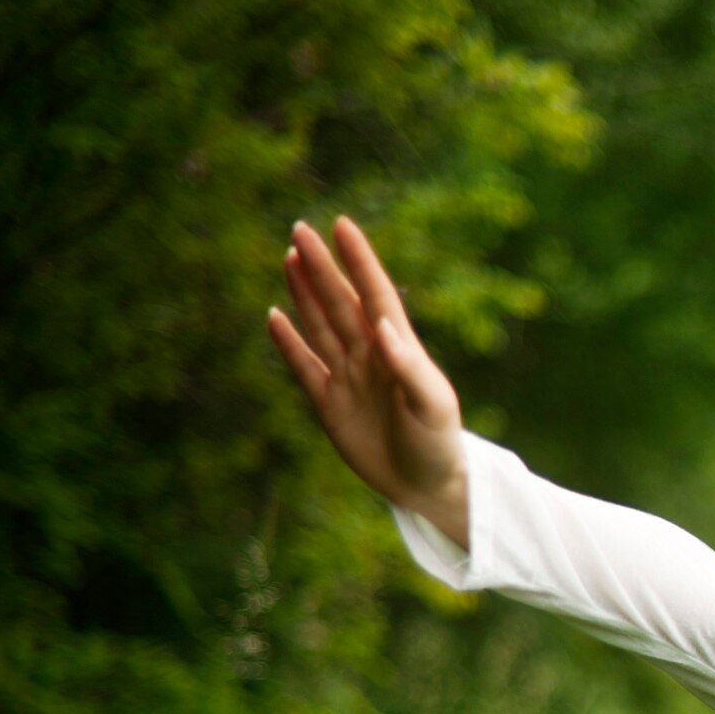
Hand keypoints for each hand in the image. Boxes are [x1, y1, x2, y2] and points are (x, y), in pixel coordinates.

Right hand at [266, 215, 464, 521]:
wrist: (427, 487)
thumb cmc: (439, 444)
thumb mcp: (432, 405)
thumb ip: (409, 367)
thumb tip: (382, 328)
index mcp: (399, 350)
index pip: (375, 295)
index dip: (359, 261)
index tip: (342, 226)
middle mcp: (371, 357)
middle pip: (340, 303)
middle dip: (322, 267)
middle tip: (300, 229)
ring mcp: (348, 378)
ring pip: (321, 326)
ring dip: (305, 293)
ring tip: (291, 257)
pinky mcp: (330, 405)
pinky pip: (304, 366)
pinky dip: (289, 342)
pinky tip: (275, 316)